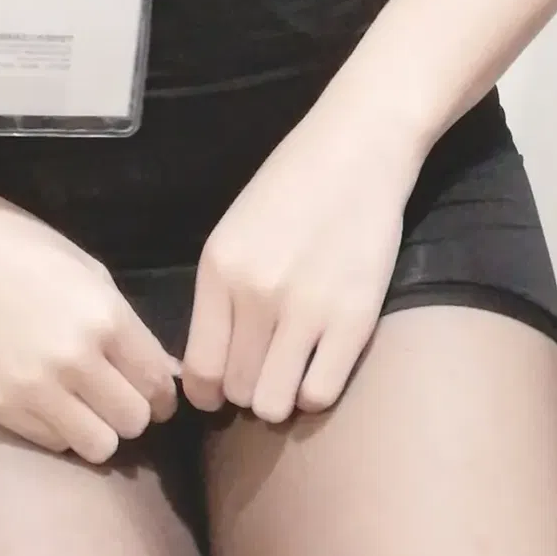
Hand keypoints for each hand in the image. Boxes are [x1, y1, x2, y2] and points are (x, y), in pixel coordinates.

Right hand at [0, 188, 181, 462]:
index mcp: (104, 316)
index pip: (158, 382)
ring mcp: (35, 389)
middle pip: (135, 420)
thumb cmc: (22, 246)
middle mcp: (76, 358)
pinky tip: (48, 398)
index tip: (152, 388)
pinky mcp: (0, 409)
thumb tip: (163, 374)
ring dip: (100, 427)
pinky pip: (54, 443)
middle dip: (133, 409)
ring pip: (100, 445)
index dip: (161, 390)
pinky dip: (60, 427)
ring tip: (84, 404)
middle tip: (116, 393)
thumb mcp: (88, 273)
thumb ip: (126, 326)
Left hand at [180, 100, 422, 423]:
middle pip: (238, 390)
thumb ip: (219, 295)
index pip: (200, 368)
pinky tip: (320, 363)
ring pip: (275, 403)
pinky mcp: (354, 321)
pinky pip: (320, 394)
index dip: (207, 392)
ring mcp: (306, 311)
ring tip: (292, 368)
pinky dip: (316, 391)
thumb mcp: (234, 232)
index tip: (219, 390)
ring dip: (281, 395)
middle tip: (264, 366)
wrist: (356, 151)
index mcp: (218, 269)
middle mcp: (255, 295)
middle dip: (246, 388)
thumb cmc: (290, 186)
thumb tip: (207, 368)